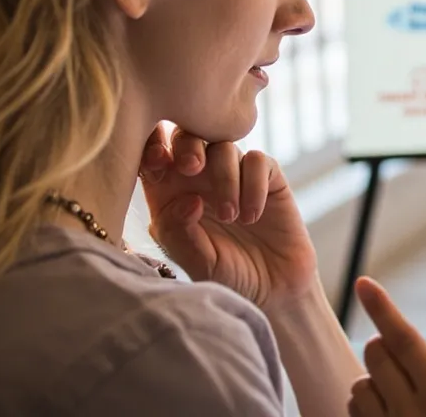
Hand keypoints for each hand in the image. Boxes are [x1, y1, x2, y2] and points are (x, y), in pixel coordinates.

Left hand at [138, 123, 318, 309]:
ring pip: (224, 145)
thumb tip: (188, 199)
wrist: (274, 291)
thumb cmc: (227, 277)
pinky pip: (258, 161)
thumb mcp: (195, 262)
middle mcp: (200, 179)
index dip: (152, 147)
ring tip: (232, 218)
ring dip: (225, 177)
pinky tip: (253, 215)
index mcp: (170, 194)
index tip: (159, 163)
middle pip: (187, 135)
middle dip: (187, 145)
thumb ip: (180, 233)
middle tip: (192, 169)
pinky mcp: (268, 178)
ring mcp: (235, 175)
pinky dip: (254, 185)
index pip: (153, 155)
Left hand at [349, 278, 425, 416]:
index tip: (365, 284)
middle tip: (410, 361)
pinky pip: (354, 412)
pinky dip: (365, 406)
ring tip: (401, 394)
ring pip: (360, 385)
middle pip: (376, 353)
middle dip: (388, 346)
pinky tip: (389, 412)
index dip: (382, 307)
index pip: (404, 339)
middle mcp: (409, 411)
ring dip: (375, 381)